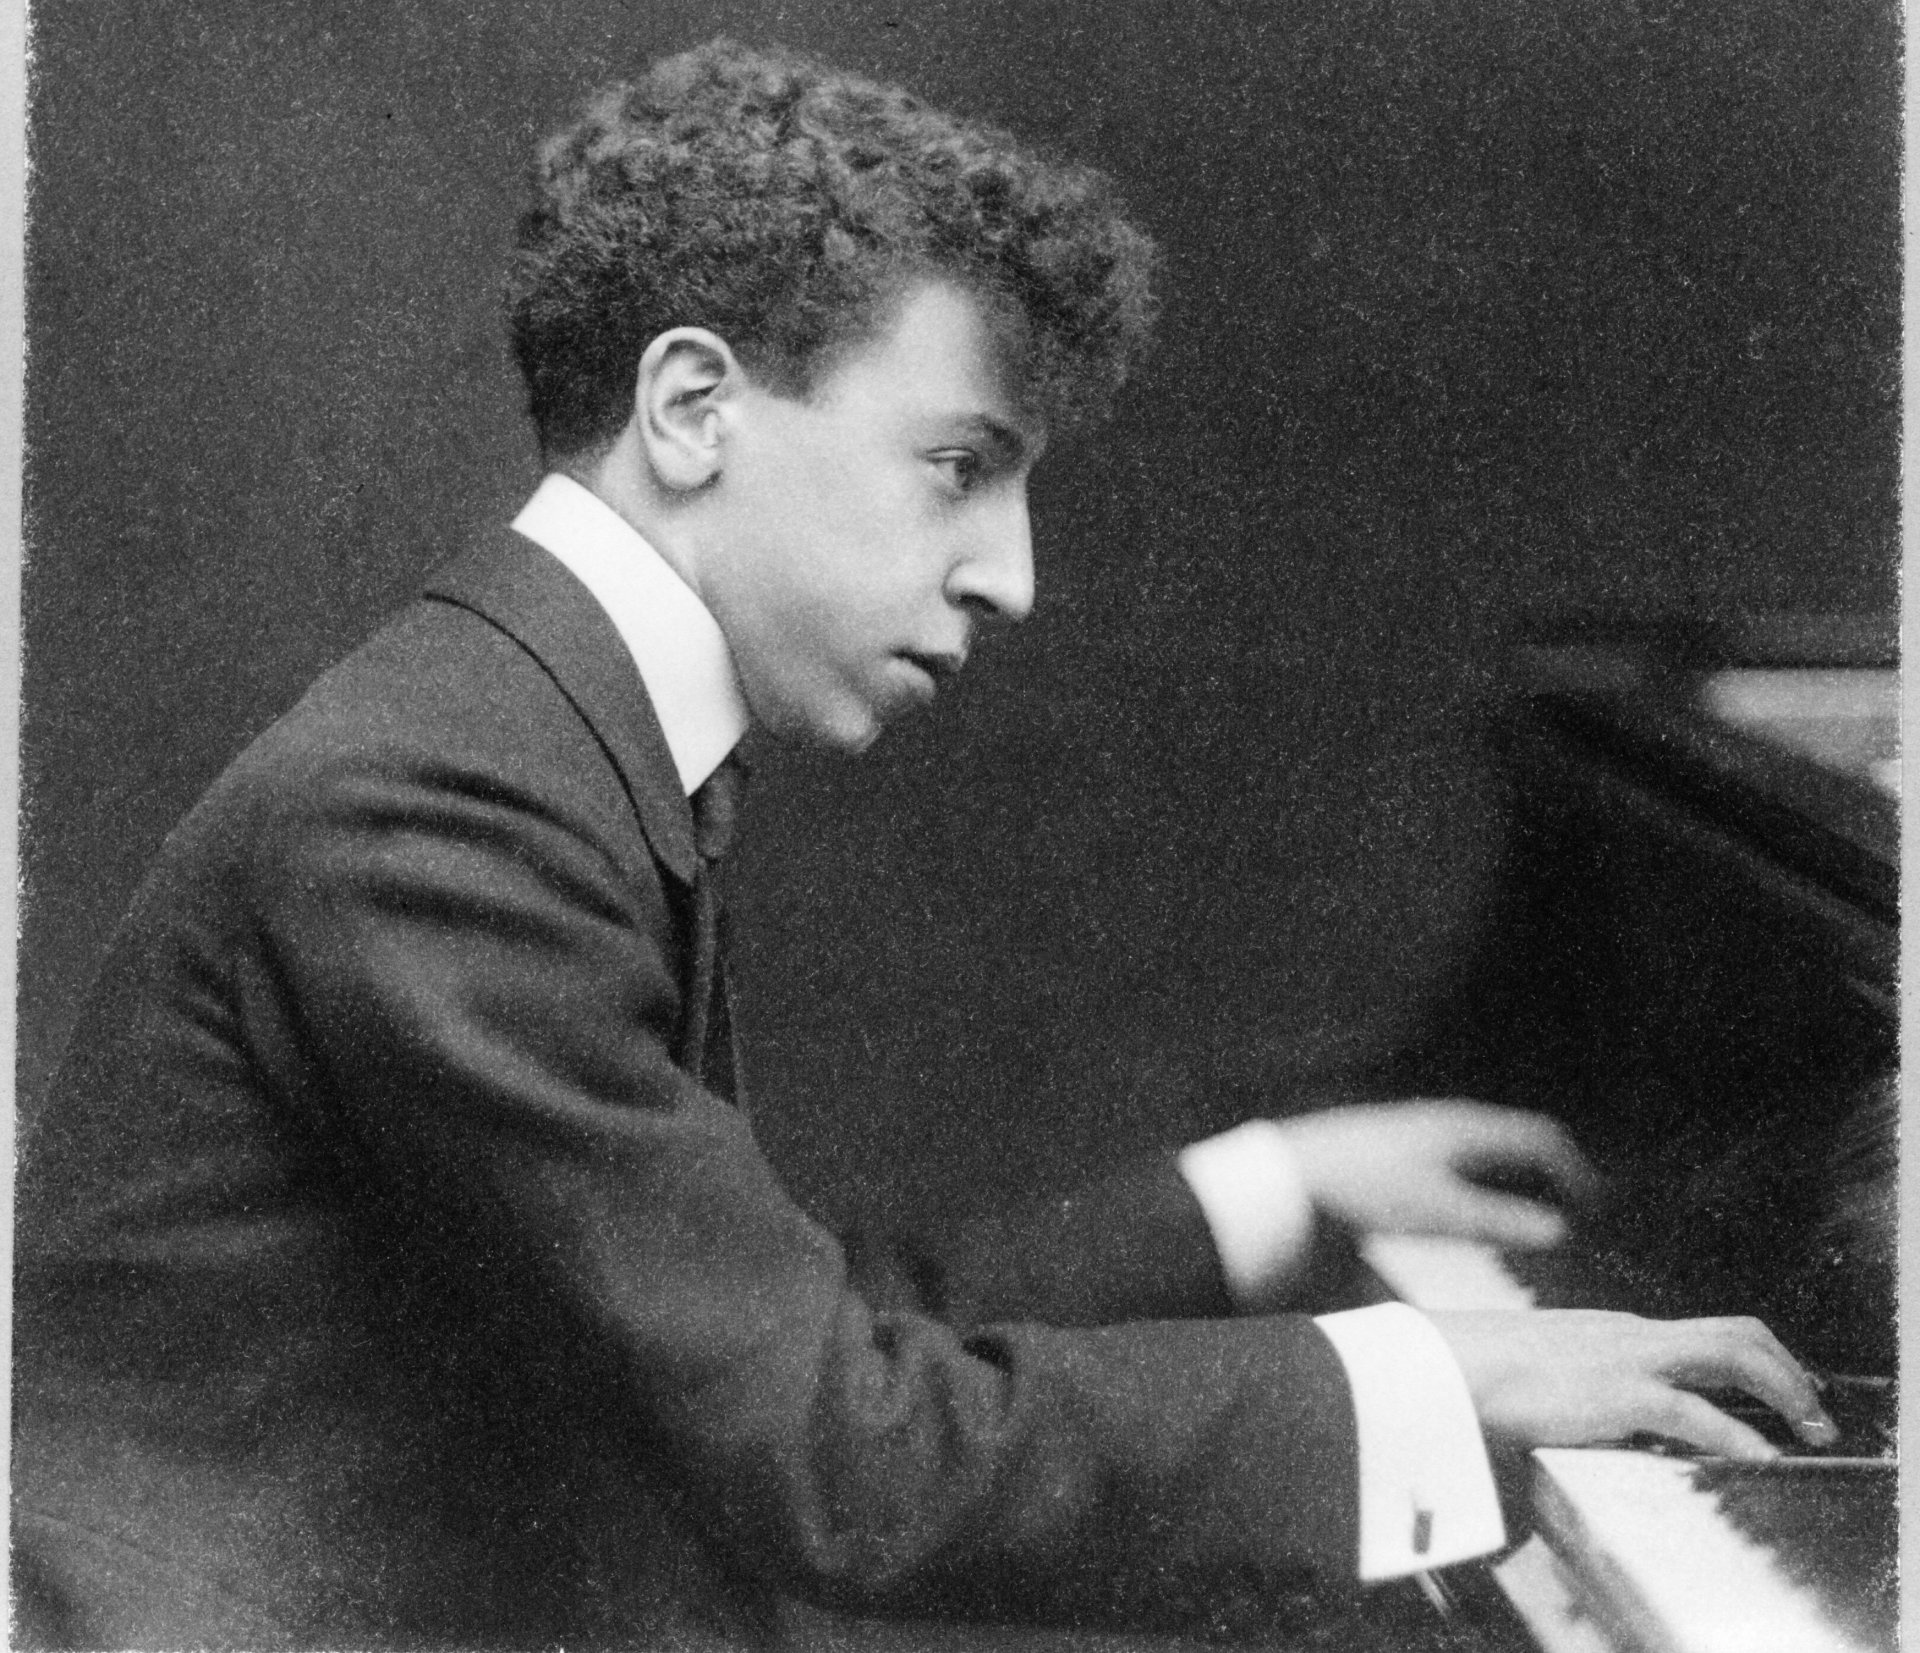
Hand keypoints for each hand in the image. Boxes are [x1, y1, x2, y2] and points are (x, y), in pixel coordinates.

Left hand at [1279, 1099, 1600, 1248]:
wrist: (1291, 1172)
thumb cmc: (1365, 1187)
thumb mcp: (1441, 1213)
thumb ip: (1501, 1222)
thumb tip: (1560, 1233)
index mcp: (1466, 1128)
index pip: (1542, 1138)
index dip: (1576, 1172)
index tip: (1596, 1206)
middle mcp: (1447, 1122)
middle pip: (1515, 1140)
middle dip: (1549, 1173)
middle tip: (1572, 1208)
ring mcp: (1419, 1131)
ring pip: (1484, 1150)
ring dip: (1513, 1179)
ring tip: (1527, 1215)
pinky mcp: (1395, 1148)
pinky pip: (1455, 1158)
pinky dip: (1480, 1181)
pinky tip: (1466, 1212)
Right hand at [1429, 1309, 1838, 1459]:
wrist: (1440, 1367)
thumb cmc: (1475, 1373)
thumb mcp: (1537, 1371)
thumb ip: (1572, 1386)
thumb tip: (1586, 1420)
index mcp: (1613, 1332)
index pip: (1705, 1330)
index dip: (1759, 1356)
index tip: (1784, 1387)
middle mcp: (1629, 1334)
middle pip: (1735, 1331)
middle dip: (1789, 1370)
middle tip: (1813, 1411)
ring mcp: (1625, 1358)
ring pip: (1732, 1354)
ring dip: (1784, 1391)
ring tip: (1808, 1430)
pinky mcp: (1614, 1392)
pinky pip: (1694, 1411)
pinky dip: (1737, 1437)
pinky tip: (1759, 1461)